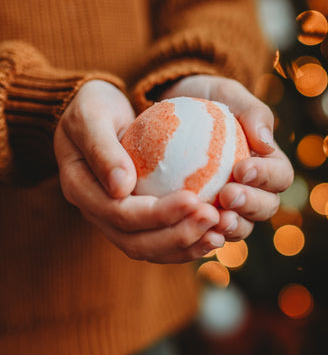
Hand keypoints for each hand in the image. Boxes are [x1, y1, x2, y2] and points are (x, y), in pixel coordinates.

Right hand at [54, 80, 224, 262]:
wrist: (93, 114)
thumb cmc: (92, 106)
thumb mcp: (90, 116)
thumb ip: (102, 149)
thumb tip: (122, 187)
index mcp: (81, 189)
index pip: (120, 214)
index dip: (158, 214)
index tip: (194, 199)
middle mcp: (96, 212)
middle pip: (136, 241)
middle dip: (178, 235)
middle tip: (214, 217)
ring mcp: (114, 220)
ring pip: (149, 248)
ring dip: (186, 245)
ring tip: (219, 232)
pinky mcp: (134, 218)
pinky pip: (160, 239)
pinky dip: (187, 242)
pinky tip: (215, 232)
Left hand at [161, 74, 293, 240]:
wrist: (171, 109)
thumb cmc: (206, 99)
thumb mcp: (228, 94)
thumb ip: (252, 113)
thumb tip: (266, 143)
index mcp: (267, 162)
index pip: (280, 176)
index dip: (266, 177)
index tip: (241, 168)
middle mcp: (253, 188)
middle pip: (266, 207)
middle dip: (251, 205)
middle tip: (227, 195)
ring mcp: (229, 205)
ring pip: (242, 226)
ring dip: (232, 226)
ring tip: (214, 220)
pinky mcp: (204, 214)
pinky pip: (209, 231)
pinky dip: (205, 234)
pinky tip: (191, 229)